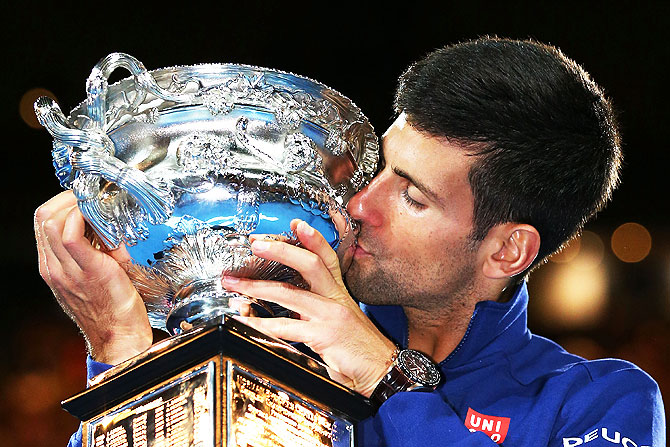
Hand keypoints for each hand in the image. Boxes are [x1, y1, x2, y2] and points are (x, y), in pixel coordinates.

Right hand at [34, 191, 151, 364]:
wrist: (119, 338)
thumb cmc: (112, 309)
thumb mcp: (95, 276)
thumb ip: (96, 252)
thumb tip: (110, 227)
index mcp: (54, 268)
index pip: (44, 223)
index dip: (62, 204)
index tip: (83, 197)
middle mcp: (54, 268)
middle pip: (43, 217)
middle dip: (65, 198)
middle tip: (90, 195)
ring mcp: (68, 271)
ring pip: (52, 222)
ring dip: (75, 204)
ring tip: (95, 203)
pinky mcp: (89, 271)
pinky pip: (73, 236)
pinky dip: (83, 219)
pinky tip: (100, 217)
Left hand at [222, 219, 396, 396]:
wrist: (383, 372)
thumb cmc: (361, 351)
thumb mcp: (343, 323)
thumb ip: (320, 311)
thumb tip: (294, 308)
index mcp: (339, 294)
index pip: (328, 258)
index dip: (313, 239)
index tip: (296, 224)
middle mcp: (336, 300)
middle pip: (309, 264)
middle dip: (280, 251)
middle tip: (255, 244)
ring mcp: (329, 316)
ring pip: (289, 293)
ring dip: (256, 287)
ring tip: (235, 283)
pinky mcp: (323, 335)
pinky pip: (285, 326)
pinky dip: (261, 323)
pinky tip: (246, 320)